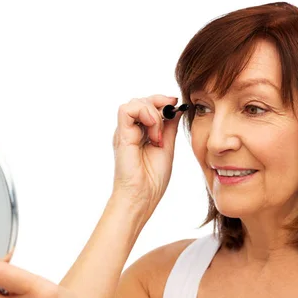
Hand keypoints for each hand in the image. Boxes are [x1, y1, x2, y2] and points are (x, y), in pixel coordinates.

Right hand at [112, 95, 182, 212]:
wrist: (142, 197)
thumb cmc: (152, 179)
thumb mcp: (167, 146)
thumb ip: (169, 127)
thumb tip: (176, 108)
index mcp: (140, 132)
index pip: (148, 104)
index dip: (162, 100)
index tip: (176, 104)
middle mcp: (130, 130)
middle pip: (141, 100)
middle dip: (159, 104)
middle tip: (168, 122)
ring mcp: (124, 132)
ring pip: (134, 102)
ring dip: (153, 113)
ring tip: (159, 136)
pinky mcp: (121, 135)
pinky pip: (127, 110)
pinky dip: (144, 114)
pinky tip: (153, 133)